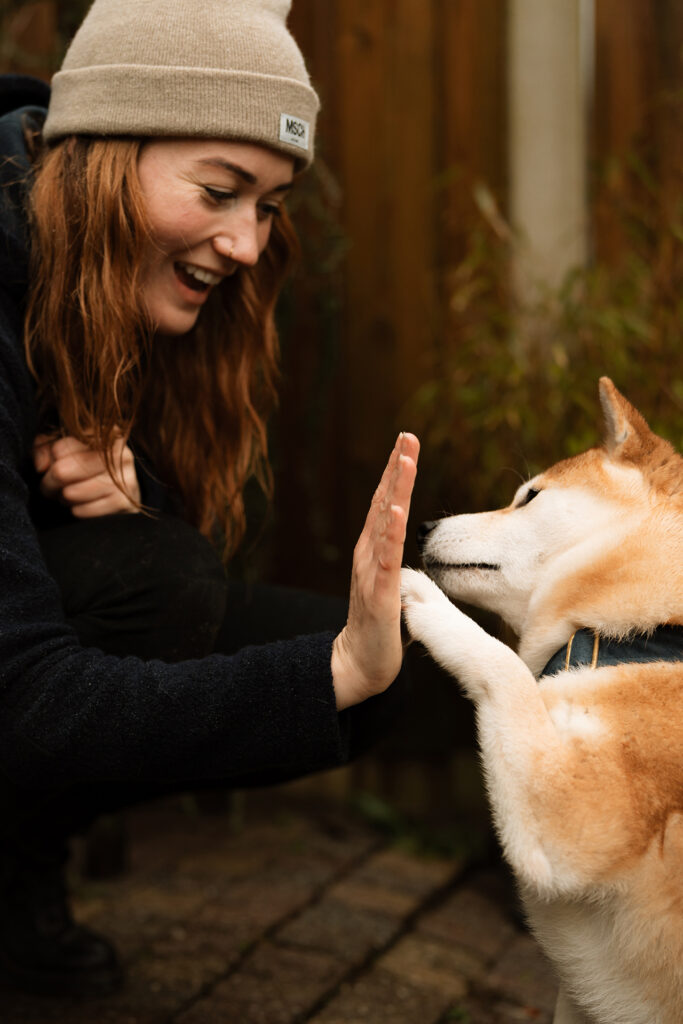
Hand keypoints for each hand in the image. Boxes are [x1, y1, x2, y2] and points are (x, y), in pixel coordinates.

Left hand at [33, 433, 140, 517]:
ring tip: (70, 493)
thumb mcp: (64, 449)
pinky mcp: (122, 502)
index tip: (52, 465)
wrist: (122, 493)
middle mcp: (119, 453)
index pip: (59, 448)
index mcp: (105, 433)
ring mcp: (125, 478)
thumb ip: (45, 448)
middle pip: (61, 471)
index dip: (49, 461)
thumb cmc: (87, 467)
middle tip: (52, 485)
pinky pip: (81, 511)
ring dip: (64, 497)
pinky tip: (83, 504)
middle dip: (50, 482)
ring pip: (70, 493)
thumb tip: (41, 465)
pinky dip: (77, 510)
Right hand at [331, 431, 418, 709]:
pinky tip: (395, 509)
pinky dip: (389, 531)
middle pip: (382, 502)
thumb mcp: (391, 583)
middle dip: (395, 468)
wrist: (361, 663)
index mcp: (373, 550)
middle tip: (406, 435)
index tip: (406, 442)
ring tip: (404, 459)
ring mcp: (371, 572)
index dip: (395, 472)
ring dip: (394, 489)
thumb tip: (405, 544)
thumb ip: (395, 560)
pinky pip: (385, 558)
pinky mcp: (379, 594)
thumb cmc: (380, 626)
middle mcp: (368, 554)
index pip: (385, 503)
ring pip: (384, 522)